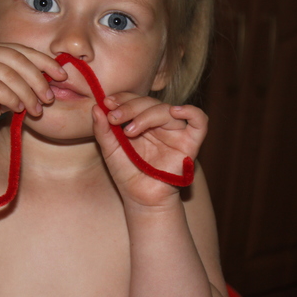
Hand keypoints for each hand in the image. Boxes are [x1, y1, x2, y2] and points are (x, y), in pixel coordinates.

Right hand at [0, 43, 66, 141]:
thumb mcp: (3, 93)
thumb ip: (21, 86)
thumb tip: (49, 87)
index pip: (24, 50)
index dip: (45, 62)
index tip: (62, 75)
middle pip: (19, 60)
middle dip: (39, 80)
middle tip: (50, 98)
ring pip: (9, 74)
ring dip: (28, 93)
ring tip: (36, 109)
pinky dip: (11, 98)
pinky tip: (18, 109)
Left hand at [92, 93, 207, 207]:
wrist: (140, 199)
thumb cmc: (127, 174)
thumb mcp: (110, 150)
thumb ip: (103, 130)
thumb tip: (97, 107)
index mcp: (141, 121)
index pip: (135, 99)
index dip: (123, 98)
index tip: (108, 103)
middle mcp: (159, 124)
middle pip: (150, 102)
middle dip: (130, 107)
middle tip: (114, 117)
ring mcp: (175, 132)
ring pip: (167, 110)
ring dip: (146, 115)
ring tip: (129, 130)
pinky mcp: (190, 144)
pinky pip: (200, 122)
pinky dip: (192, 112)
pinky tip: (176, 111)